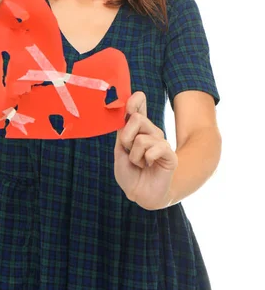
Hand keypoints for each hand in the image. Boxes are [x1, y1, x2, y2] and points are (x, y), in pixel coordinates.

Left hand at [114, 91, 177, 209]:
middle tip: (129, 152)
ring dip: (134, 156)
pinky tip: (149, 166)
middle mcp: (150, 133)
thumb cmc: (130, 174)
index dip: (137, 100)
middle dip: (126, 138)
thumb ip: (123, 132)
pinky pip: (154, 148)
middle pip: (137, 119)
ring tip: (139, 164)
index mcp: (137, 131)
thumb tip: (128, 113)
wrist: (140, 194)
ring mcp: (161, 142)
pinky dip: (146, 160)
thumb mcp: (120, 151)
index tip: (137, 95)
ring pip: (141, 138)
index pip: (139, 110)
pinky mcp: (169, 154)